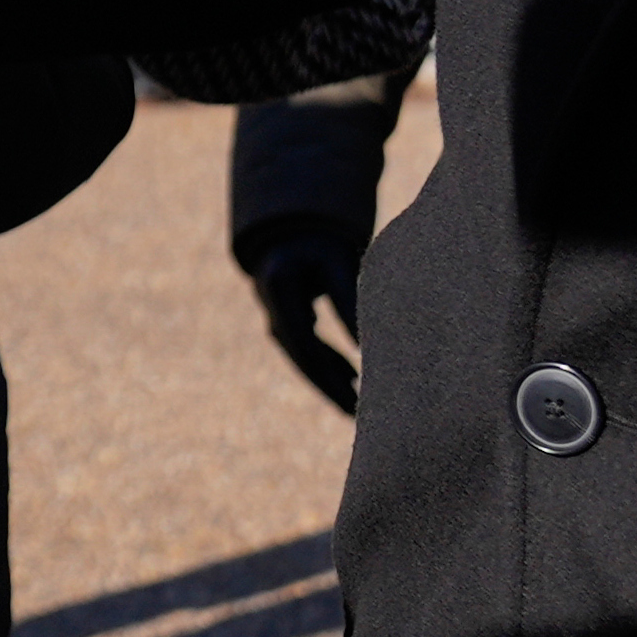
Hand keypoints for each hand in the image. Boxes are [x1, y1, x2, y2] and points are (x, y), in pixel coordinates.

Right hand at [246, 217, 362, 414]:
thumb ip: (348, 301)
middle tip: (355, 413)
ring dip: (327, 378)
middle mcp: (270, 303)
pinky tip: (351, 377)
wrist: (299, 223)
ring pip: (300, 354)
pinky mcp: (285, 315)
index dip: (328, 366)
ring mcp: (274, 310)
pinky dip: (326, 362)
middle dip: (327, 385)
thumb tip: (366, 347)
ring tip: (357, 405)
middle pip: (300, 354)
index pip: (303, 338)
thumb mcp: (338, 264)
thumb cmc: (324, 240)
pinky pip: (304, 346)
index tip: (356, 390)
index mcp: (279, 286)